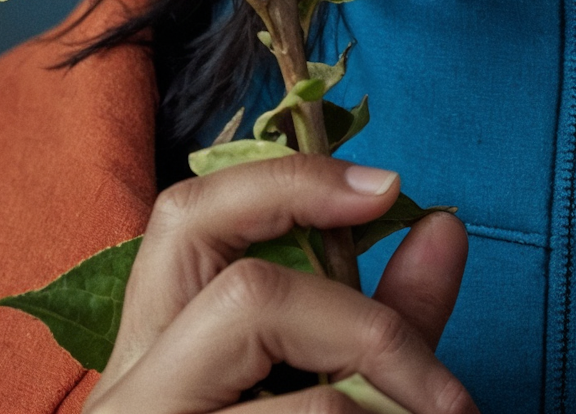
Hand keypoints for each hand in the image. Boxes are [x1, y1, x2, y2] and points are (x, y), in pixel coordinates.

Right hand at [83, 153, 474, 412]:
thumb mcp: (298, 402)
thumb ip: (374, 323)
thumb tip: (443, 226)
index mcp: (146, 355)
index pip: (185, 219)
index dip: (287, 184)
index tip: (387, 189)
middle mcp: (129, 404)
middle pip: (245, 297)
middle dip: (368, 325)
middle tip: (447, 393)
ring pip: (305, 411)